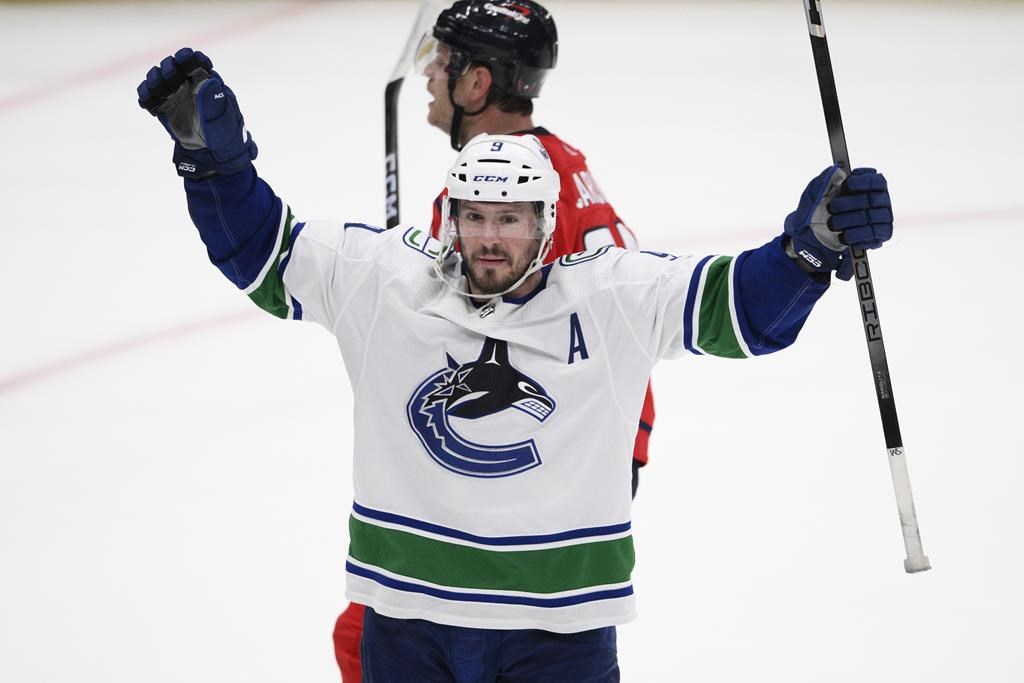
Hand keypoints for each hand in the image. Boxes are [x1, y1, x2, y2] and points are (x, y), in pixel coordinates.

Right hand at [137, 48, 256, 178]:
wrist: (215, 155)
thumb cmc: (225, 134)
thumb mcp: (225, 118)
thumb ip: (215, 100)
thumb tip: (208, 80)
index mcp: (206, 81)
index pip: (194, 60)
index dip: (187, 58)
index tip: (187, 62)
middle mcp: (188, 85)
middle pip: (171, 65)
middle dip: (169, 68)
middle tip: (172, 80)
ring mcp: (174, 96)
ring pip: (157, 77)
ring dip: (154, 80)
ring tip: (159, 92)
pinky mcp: (164, 109)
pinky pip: (148, 96)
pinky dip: (145, 96)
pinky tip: (151, 104)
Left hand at [784, 166, 892, 279]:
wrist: (813, 236)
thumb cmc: (818, 210)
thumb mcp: (815, 193)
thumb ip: (825, 180)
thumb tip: (836, 171)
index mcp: (866, 186)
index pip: (876, 180)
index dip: (864, 181)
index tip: (848, 184)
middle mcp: (878, 200)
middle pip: (872, 199)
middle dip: (848, 204)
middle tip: (832, 208)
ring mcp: (881, 218)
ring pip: (871, 217)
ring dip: (847, 221)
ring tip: (832, 224)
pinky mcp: (879, 235)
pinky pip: (873, 234)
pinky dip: (855, 235)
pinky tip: (843, 235)